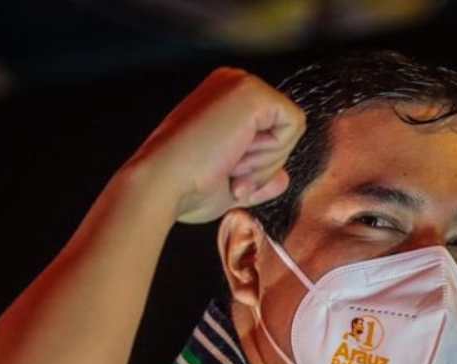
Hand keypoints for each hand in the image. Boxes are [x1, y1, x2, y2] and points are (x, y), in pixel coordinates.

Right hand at [125, 68, 305, 223]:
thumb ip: (259, 177)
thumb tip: (283, 177)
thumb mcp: (231, 183)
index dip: (257, 165)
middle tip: (229, 173)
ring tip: (228, 164)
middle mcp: (232, 82)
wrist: (162, 183)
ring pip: (291, 128)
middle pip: (285, 128)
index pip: (271, 131)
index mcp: (223, 99)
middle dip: (263, 164)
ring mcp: (242, 83)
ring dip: (265, 162)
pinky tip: (237, 155)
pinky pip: (294, 125)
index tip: (228, 177)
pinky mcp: (253, 92)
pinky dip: (272, 153)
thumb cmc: (185, 188)